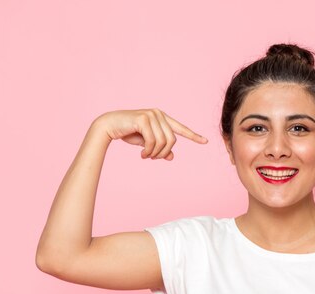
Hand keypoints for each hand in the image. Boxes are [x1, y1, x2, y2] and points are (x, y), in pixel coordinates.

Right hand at [92, 109, 207, 159]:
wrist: (109, 126)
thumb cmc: (128, 133)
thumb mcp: (147, 143)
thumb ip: (160, 148)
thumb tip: (172, 156)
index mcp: (162, 118)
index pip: (181, 129)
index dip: (194, 136)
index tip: (205, 141)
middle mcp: (159, 114)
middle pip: (172, 140)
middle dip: (163, 153)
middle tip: (152, 158)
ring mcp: (152, 115)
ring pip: (163, 142)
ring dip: (155, 153)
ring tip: (146, 156)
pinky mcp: (144, 118)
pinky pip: (153, 141)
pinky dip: (149, 151)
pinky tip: (142, 154)